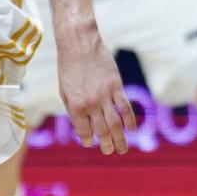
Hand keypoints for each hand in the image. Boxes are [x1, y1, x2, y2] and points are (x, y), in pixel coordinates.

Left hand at [56, 24, 136, 153]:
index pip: (84, 130)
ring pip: (115, 123)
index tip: (92, 143)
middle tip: (109, 151)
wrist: (79, 44)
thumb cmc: (68, 67)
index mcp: (74, 106)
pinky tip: (132, 129)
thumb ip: (73, 109)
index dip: (88, 139)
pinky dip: (130, 121)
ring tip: (122, 149)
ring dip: (119, 139)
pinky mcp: (116, 86)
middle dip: (106, 144)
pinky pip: (125, 108)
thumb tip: (82, 125)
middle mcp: (90, 104)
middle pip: (101, 130)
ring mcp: (104, 96)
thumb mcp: (64, 90)